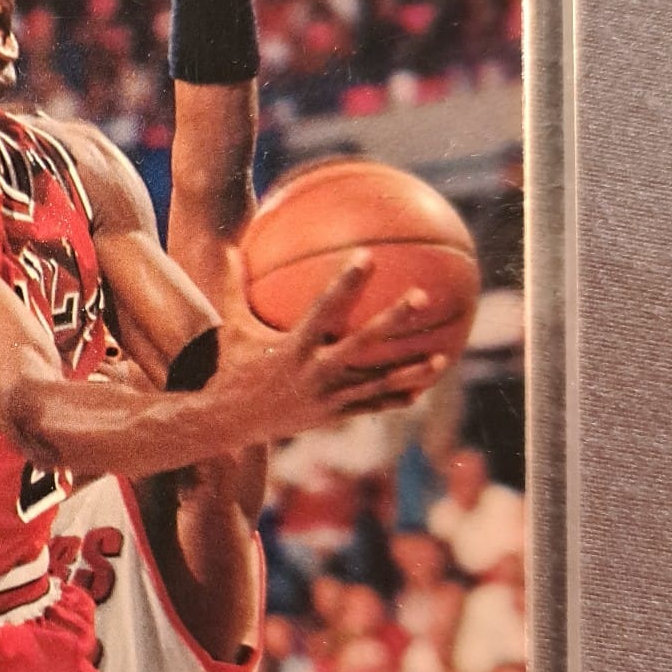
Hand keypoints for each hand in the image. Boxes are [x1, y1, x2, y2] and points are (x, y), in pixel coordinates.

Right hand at [212, 253, 448, 445]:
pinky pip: (371, 407)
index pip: (324, 310)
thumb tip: (229, 248)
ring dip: (411, 373)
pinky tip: (421, 390)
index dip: (346, 283)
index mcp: (292, 348)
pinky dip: (396, 398)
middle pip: (363, 344)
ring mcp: (328, 398)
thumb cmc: (230, 368)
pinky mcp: (333, 417)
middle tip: (422, 295)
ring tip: (442, 360)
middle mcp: (315, 373)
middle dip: (393, 320)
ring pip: (377, 384)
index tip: (367, 257)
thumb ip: (233, 288)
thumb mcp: (231, 328)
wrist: (228, 423)